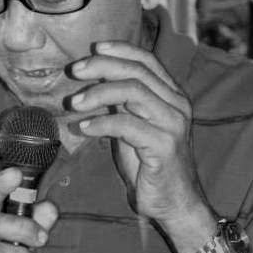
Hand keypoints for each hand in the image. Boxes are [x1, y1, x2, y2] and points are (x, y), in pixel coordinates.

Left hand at [70, 40, 201, 229]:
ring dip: (98, 93)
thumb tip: (97, 79)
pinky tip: (84, 128)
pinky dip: (101, 123)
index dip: (121, 50)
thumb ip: (123, 103)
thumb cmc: (150, 166)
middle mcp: (177, 105)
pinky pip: (128, 125)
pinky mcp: (164, 146)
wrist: (174, 204)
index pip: (148, 61)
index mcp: (172, 96)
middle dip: (102, 66)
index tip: (94, 48)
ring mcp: (173, 125)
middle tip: (74, 71)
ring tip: (74, 103)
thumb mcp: (134, 127)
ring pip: (134, 92)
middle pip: (138, 72)